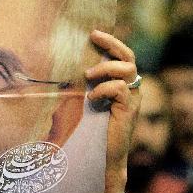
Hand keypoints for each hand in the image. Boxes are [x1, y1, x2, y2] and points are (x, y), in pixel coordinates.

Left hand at [85, 30, 140, 192]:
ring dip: (105, 68)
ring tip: (87, 76)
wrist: (101, 158)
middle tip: (95, 38)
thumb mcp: (82, 105)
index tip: (94, 34)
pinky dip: (104, 89)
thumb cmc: (89, 133)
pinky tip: (92, 99)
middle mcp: (131, 90)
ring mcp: (132, 100)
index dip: (112, 43)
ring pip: (128, 70)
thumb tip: (60, 74)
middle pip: (129, 57)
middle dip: (113, 44)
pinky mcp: (128, 111)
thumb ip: (80, 88)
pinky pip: (120, 89)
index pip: (123, 57)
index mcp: (121, 86)